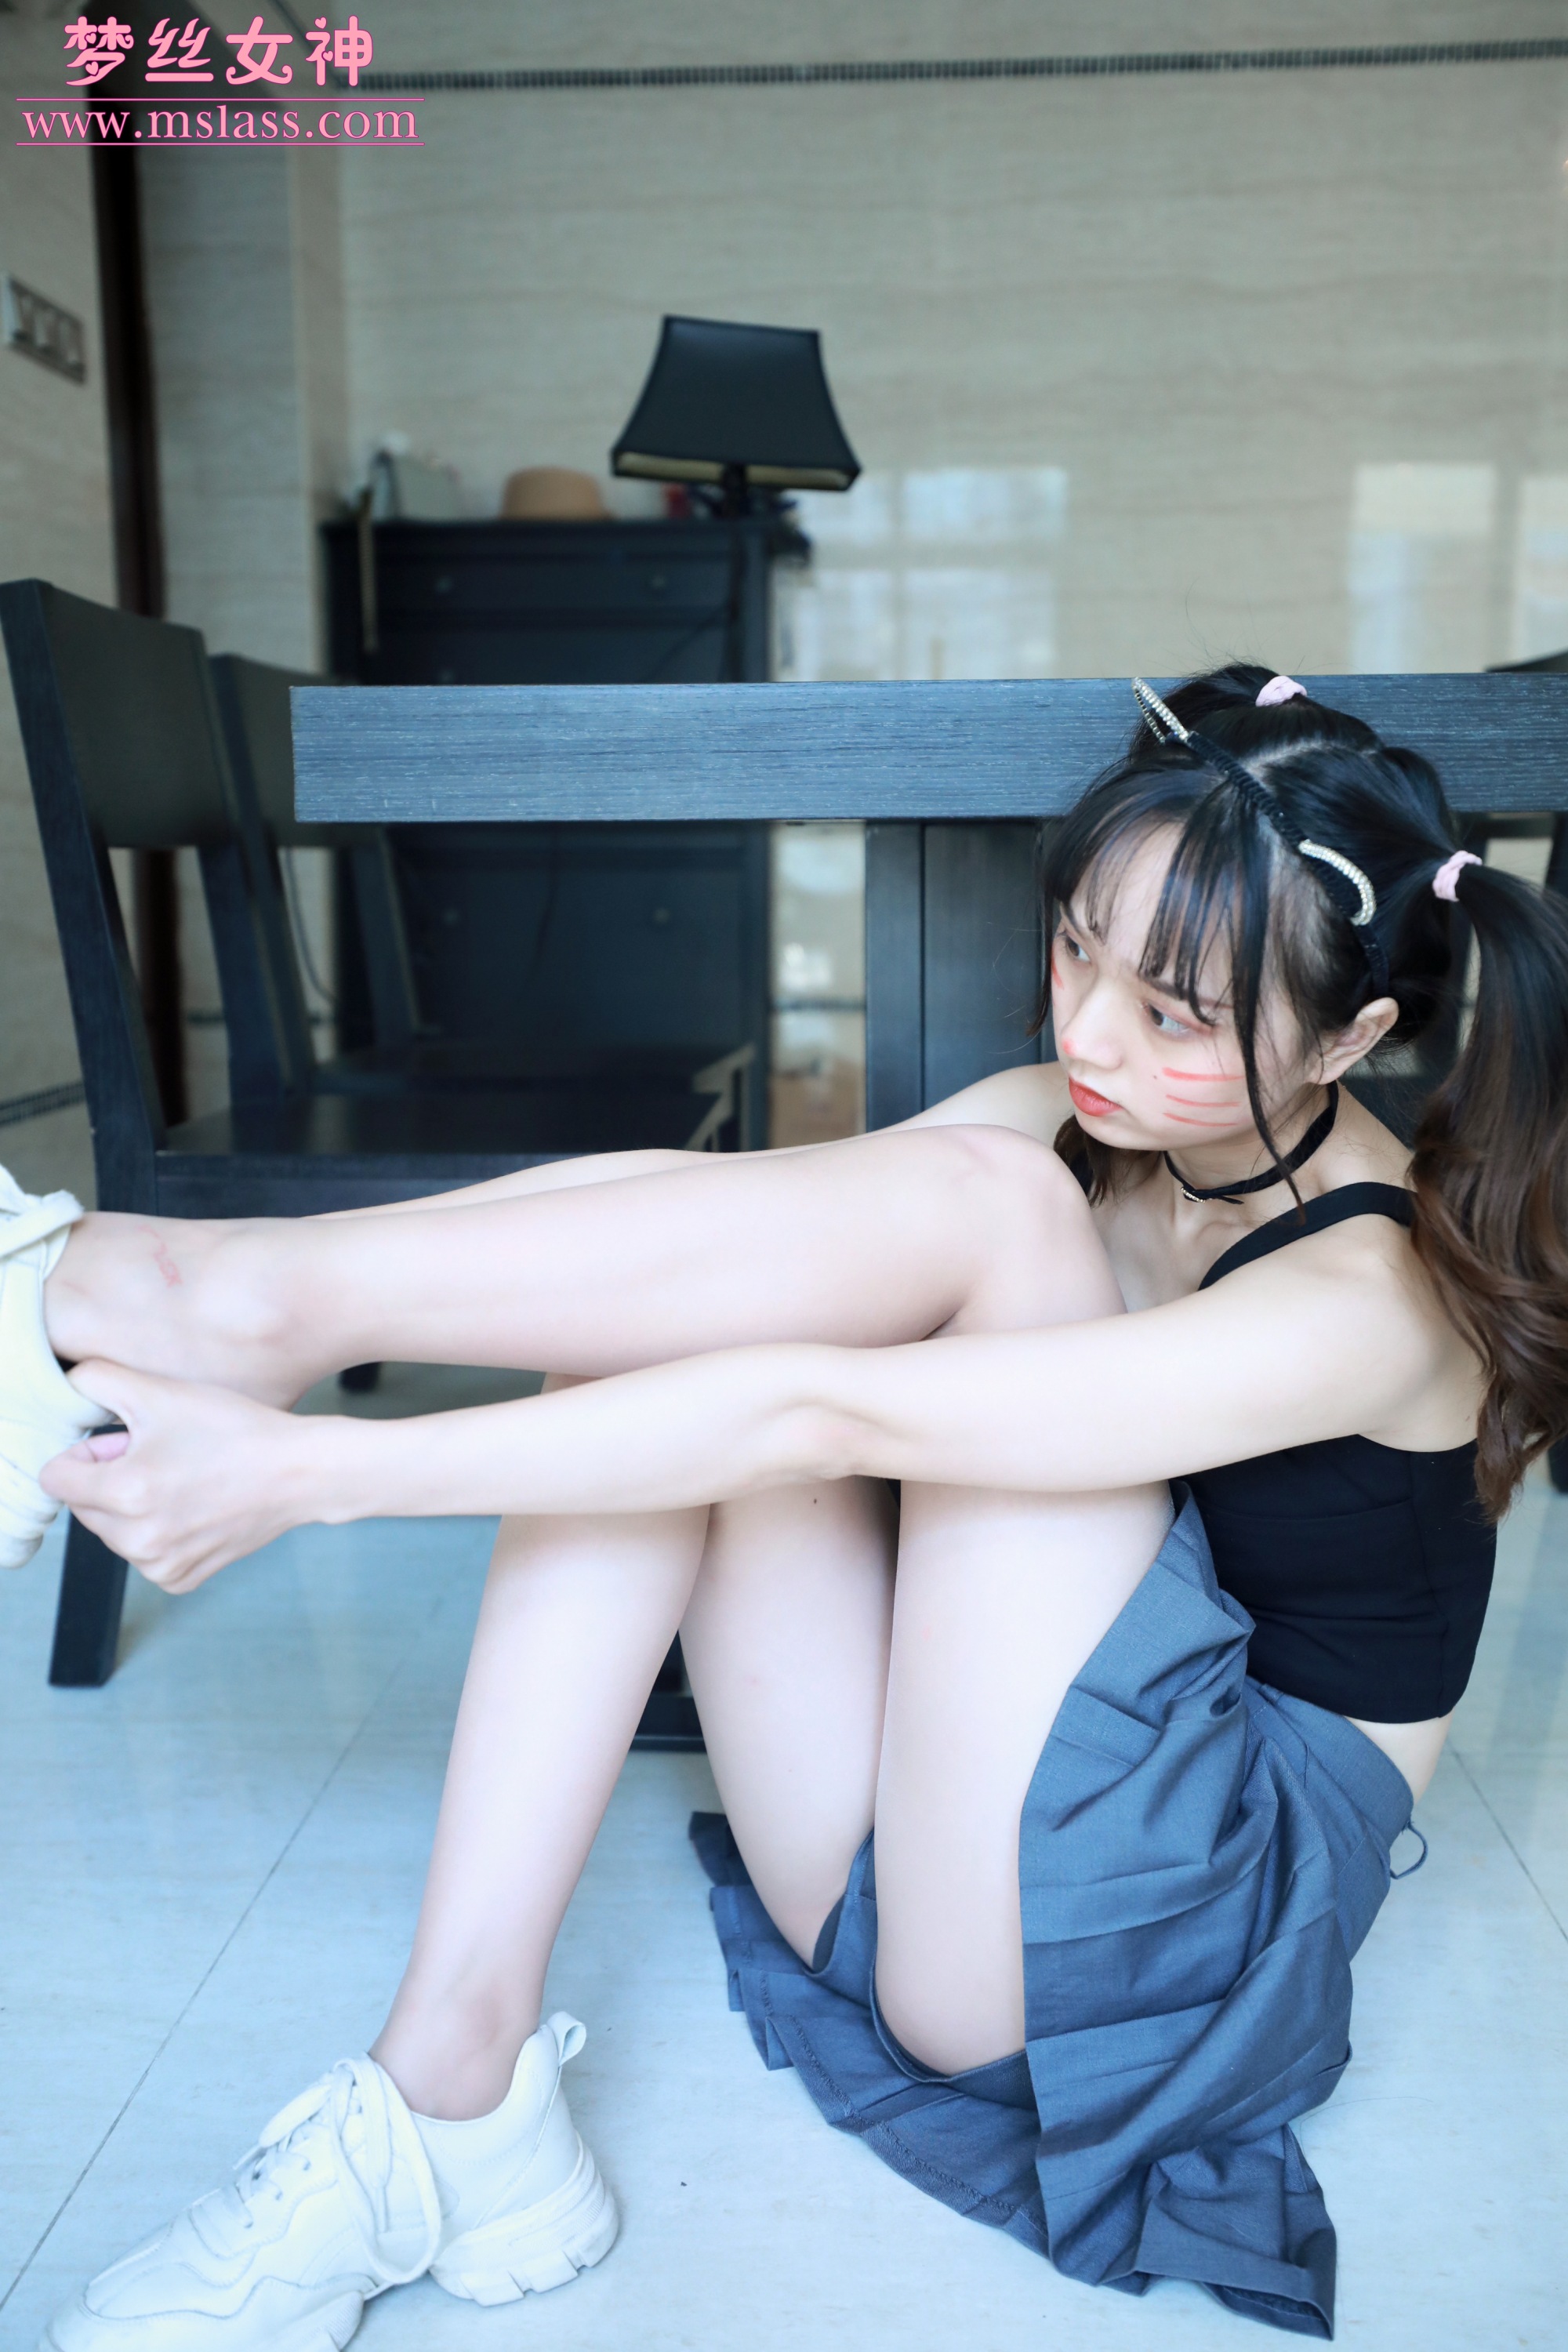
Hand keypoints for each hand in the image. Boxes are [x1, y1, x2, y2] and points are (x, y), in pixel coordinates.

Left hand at [41, 1361, 315, 1593]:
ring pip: (112, 1531)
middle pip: (83, 1506)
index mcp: (125, 1493)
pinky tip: (192, 1508)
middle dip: (109, 1480)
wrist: (297, 1472)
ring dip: (131, 1507)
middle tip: (161, 1455)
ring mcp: (159, 1564)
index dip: (87, 1453)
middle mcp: (137, 1540)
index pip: (57, 1478)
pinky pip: (143, 1554)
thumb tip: (67, 1386)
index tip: (126, 1442)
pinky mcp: (180, 1579)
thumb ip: (98, 1379)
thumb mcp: (161, 1393)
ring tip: (180, 1478)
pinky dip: (158, 1532)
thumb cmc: (234, 1430)